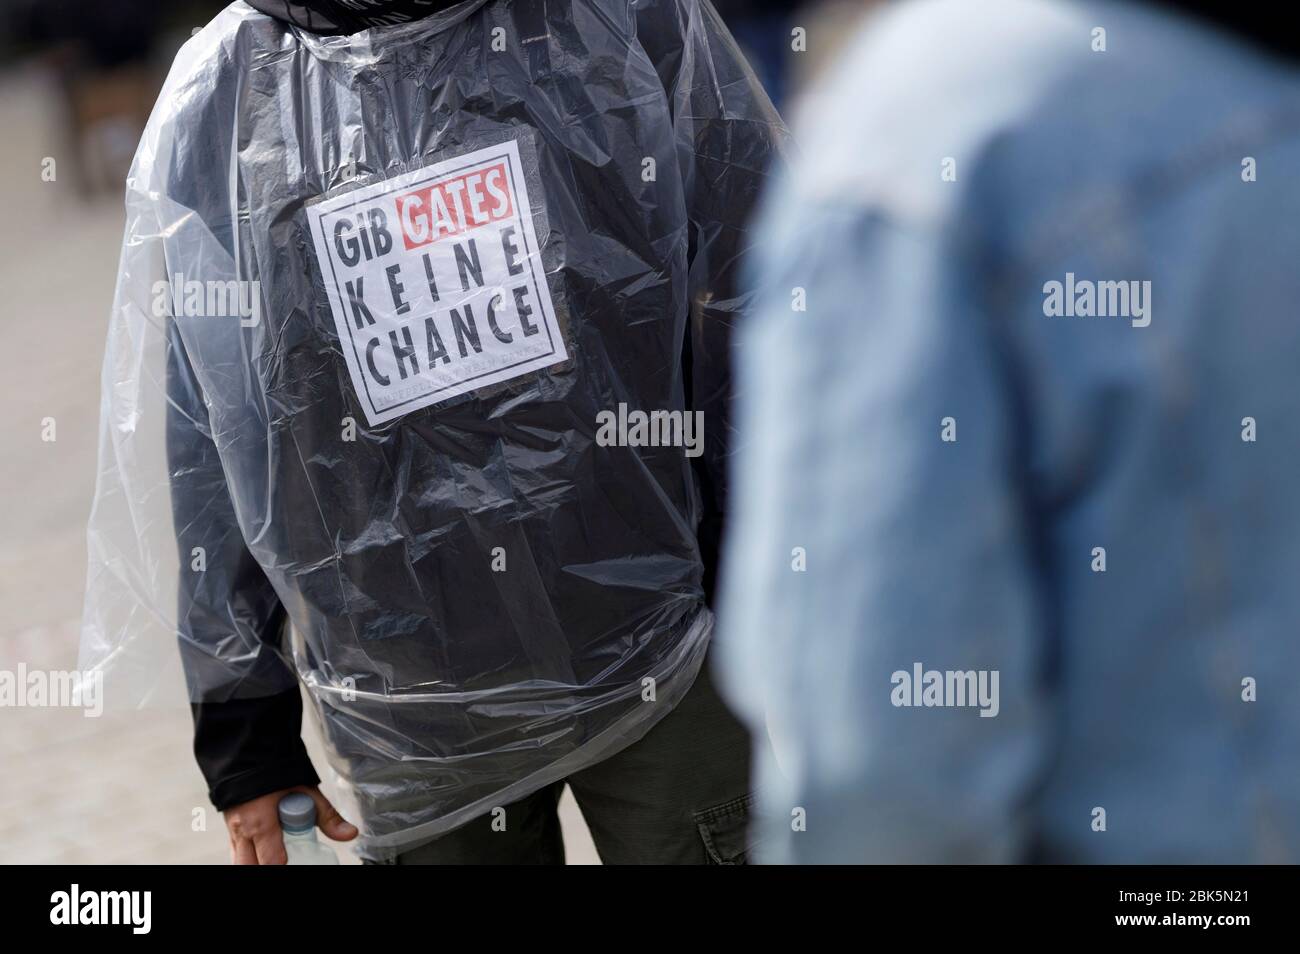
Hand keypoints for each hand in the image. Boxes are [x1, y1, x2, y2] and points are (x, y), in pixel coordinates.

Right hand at [223, 785, 357, 863]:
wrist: (251, 755)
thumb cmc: (279, 773)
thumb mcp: (307, 792)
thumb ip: (328, 816)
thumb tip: (350, 834)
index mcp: (261, 822)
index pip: (270, 860)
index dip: (282, 863)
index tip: (295, 859)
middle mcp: (242, 831)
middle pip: (250, 866)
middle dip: (265, 865)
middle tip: (284, 859)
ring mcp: (233, 832)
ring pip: (239, 862)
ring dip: (255, 863)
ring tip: (274, 855)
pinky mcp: (230, 831)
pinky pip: (235, 853)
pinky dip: (248, 858)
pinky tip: (262, 853)